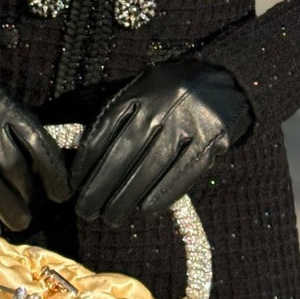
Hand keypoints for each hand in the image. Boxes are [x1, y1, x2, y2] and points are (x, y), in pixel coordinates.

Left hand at [69, 57, 252, 227]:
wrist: (225, 81)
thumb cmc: (172, 92)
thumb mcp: (144, 88)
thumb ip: (118, 112)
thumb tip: (85, 151)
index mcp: (142, 90)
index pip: (106, 126)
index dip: (88, 158)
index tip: (75, 183)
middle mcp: (163, 106)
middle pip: (125, 151)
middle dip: (101, 185)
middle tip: (86, 210)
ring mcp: (188, 123)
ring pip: (151, 166)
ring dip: (128, 196)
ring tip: (111, 216)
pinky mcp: (210, 141)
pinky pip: (184, 173)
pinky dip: (163, 194)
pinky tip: (146, 210)